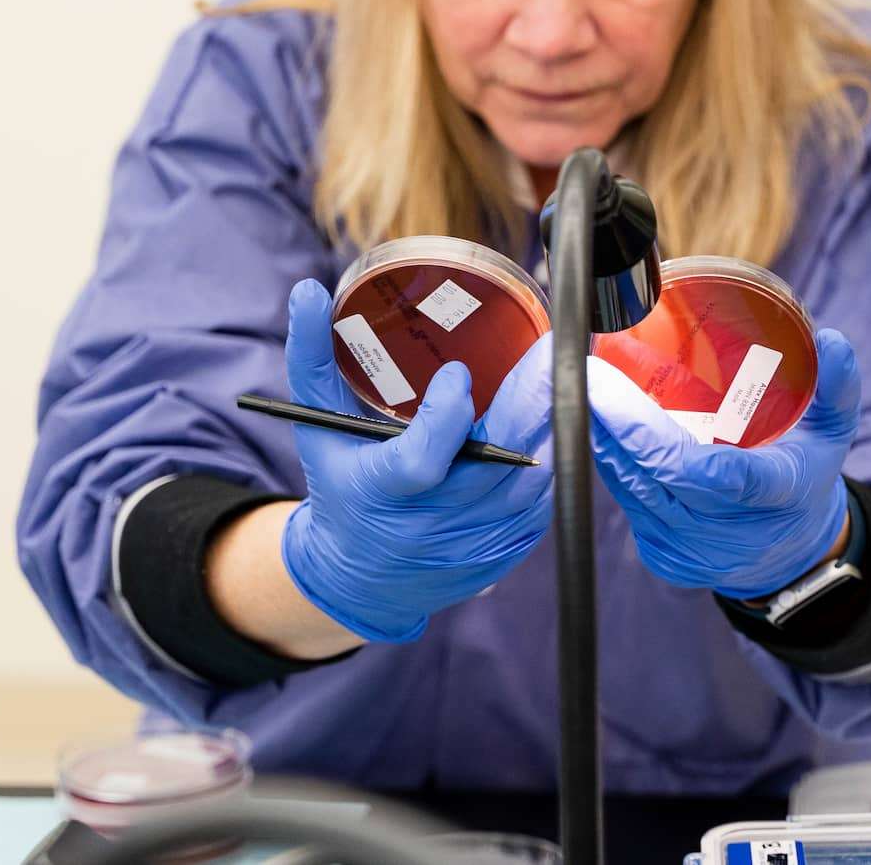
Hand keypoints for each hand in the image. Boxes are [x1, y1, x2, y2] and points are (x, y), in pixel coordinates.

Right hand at [279, 279, 554, 641]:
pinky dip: (553, 459)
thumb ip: (312, 357)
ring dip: (550, 425)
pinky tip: (557, 421)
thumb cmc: (341, 485)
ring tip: (560, 376)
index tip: (458, 372)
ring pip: (532, 478)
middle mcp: (432, 525)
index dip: (447, 416)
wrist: (360, 580)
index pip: (423, 459)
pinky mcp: (505, 552)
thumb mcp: (318, 425)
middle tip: (548, 352)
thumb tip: (310, 290)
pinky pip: (543, 500)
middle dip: (530, 402)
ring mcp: (474, 542)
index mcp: (383, 492)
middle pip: (497, 463)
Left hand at [588, 327, 860, 597]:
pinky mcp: (666, 559)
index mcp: (772, 495)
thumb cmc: (806, 480)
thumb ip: (836, 387)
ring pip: (632, 490)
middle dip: (612, 427)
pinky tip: (599, 433)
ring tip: (583, 394)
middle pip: (654, 477)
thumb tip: (831, 338)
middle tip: (586, 376)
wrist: (792, 555)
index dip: (656, 442)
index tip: (615, 401)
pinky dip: (612, 468)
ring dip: (603, 443)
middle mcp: (728, 532)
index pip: (711, 473)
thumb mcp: (833, 434)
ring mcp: (692, 551)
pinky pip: (628, 506)